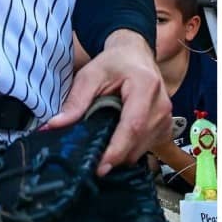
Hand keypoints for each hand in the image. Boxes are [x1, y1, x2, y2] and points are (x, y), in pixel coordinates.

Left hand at [46, 30, 170, 175]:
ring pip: (143, 148)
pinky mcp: (167, 125)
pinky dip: (132, 149)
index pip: (133, 126)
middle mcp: (161, 104)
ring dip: (123, 153)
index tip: (99, 167)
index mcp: (145, 86)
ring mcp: (167, 116)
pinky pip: (148, 147)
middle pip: (138, 142)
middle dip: (115, 156)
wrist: (136, 53)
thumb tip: (54, 125)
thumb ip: (75, 101)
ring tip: (105, 144)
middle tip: (92, 159)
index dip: (116, 150)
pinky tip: (119, 139)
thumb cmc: (114, 62)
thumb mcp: (90, 75)